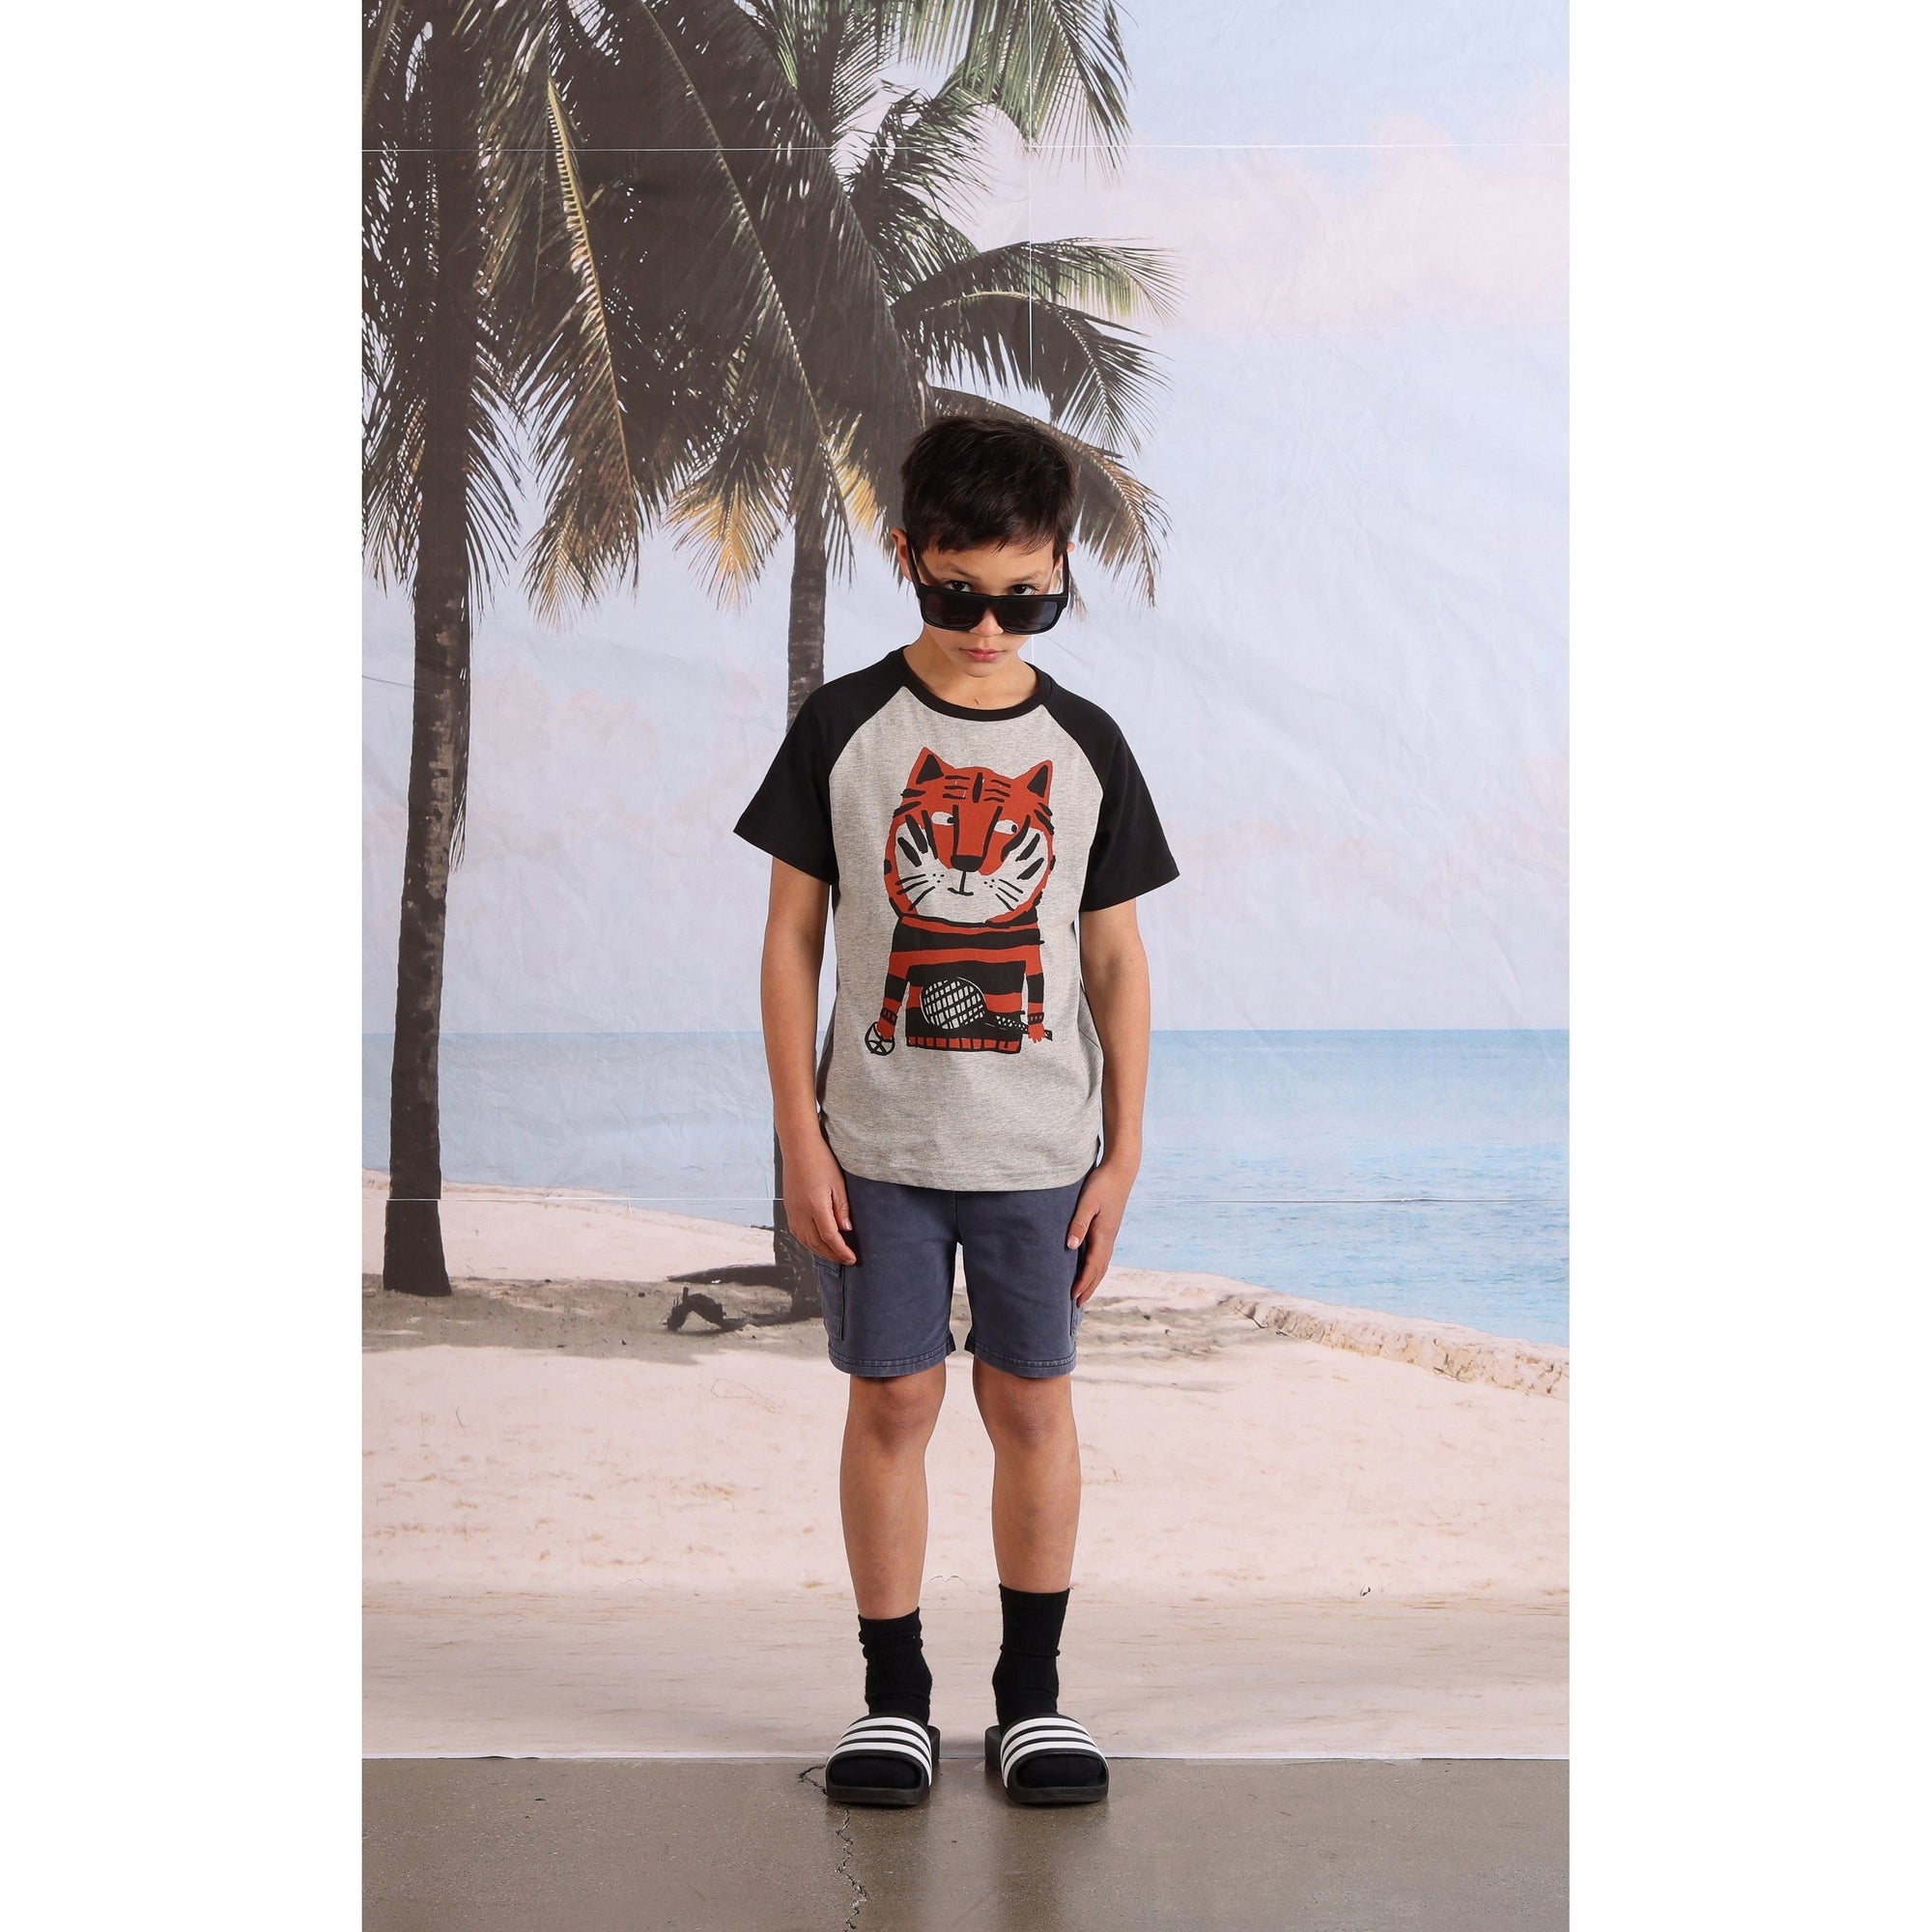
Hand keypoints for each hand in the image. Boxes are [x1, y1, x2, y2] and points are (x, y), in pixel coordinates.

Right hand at [782, 1133, 856, 1264]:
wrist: (798, 1146)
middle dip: (832, 1255)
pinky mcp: (788, 1207)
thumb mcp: (838, 1183)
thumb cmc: (821, 1160)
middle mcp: (800, 1212)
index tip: (852, 1258)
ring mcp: (792, 1211)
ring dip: (820, 1252)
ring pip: (805, 1241)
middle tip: (846, 1260)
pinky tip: (817, 1243)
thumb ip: (842, 1208)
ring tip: (834, 1255)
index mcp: (815, 1206)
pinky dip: (808, 1243)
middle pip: (816, 1243)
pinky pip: (797, 1233)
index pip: (830, 1237)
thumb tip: (846, 1230)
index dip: (841, 1251)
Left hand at [1065, 1159, 1135, 1305]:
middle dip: (1089, 1287)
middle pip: (1099, 1270)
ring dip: (1093, 1279)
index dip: (1082, 1283)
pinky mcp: (1109, 1229)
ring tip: (1084, 1292)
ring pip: (1102, 1264)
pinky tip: (1090, 1267)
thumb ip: (1079, 1224)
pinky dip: (1096, 1267)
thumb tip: (1071, 1246)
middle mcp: (1109, 1239)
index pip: (1092, 1266)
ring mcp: (1110, 1234)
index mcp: (1103, 1235)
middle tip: (1078, 1304)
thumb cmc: (1102, 1185)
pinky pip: (1103, 1255)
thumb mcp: (1087, 1203)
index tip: (1072, 1296)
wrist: (1121, 1171)